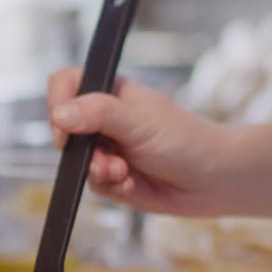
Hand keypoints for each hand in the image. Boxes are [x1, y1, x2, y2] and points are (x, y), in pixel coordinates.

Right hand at [47, 67, 225, 215]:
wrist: (212, 180)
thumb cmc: (185, 140)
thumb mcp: (140, 121)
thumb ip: (100, 114)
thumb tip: (60, 114)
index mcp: (112, 91)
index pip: (67, 83)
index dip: (59, 103)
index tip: (65, 128)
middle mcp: (106, 118)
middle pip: (65, 128)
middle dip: (82, 150)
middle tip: (105, 159)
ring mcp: (108, 148)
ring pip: (78, 162)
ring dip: (100, 171)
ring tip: (125, 173)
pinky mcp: (113, 177)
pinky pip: (94, 184)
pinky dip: (112, 187)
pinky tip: (133, 184)